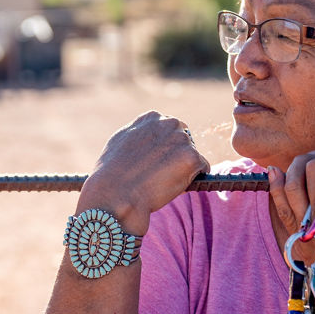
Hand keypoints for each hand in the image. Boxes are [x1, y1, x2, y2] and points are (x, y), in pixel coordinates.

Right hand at [79, 111, 209, 235]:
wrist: (115, 194)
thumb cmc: (112, 174)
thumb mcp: (121, 142)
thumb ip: (139, 134)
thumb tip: (149, 137)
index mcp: (152, 118)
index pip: (169, 129)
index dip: (164, 148)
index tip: (156, 161)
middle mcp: (169, 123)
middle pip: (184, 140)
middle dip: (177, 156)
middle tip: (162, 175)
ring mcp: (182, 140)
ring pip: (192, 156)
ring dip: (184, 169)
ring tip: (162, 182)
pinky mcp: (192, 158)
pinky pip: (202, 169)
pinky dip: (193, 180)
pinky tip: (174, 187)